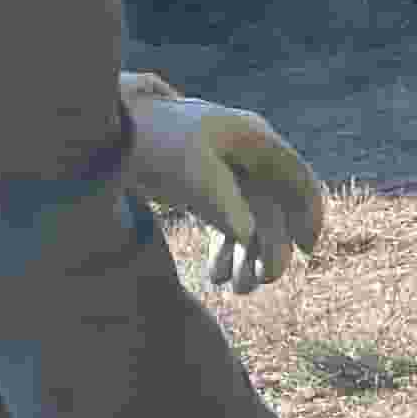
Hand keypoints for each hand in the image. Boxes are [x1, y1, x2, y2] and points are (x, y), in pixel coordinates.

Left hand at [119, 72, 327, 293]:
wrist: (107, 128)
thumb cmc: (152, 142)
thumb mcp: (191, 173)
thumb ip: (223, 204)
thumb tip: (247, 237)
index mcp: (254, 139)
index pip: (297, 178)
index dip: (309, 214)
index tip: (309, 251)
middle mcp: (247, 154)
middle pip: (276, 206)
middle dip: (273, 247)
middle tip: (266, 280)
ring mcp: (226, 169)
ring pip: (253, 219)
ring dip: (249, 255)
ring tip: (238, 289)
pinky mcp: (203, 184)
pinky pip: (228, 221)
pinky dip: (225, 249)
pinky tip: (216, 277)